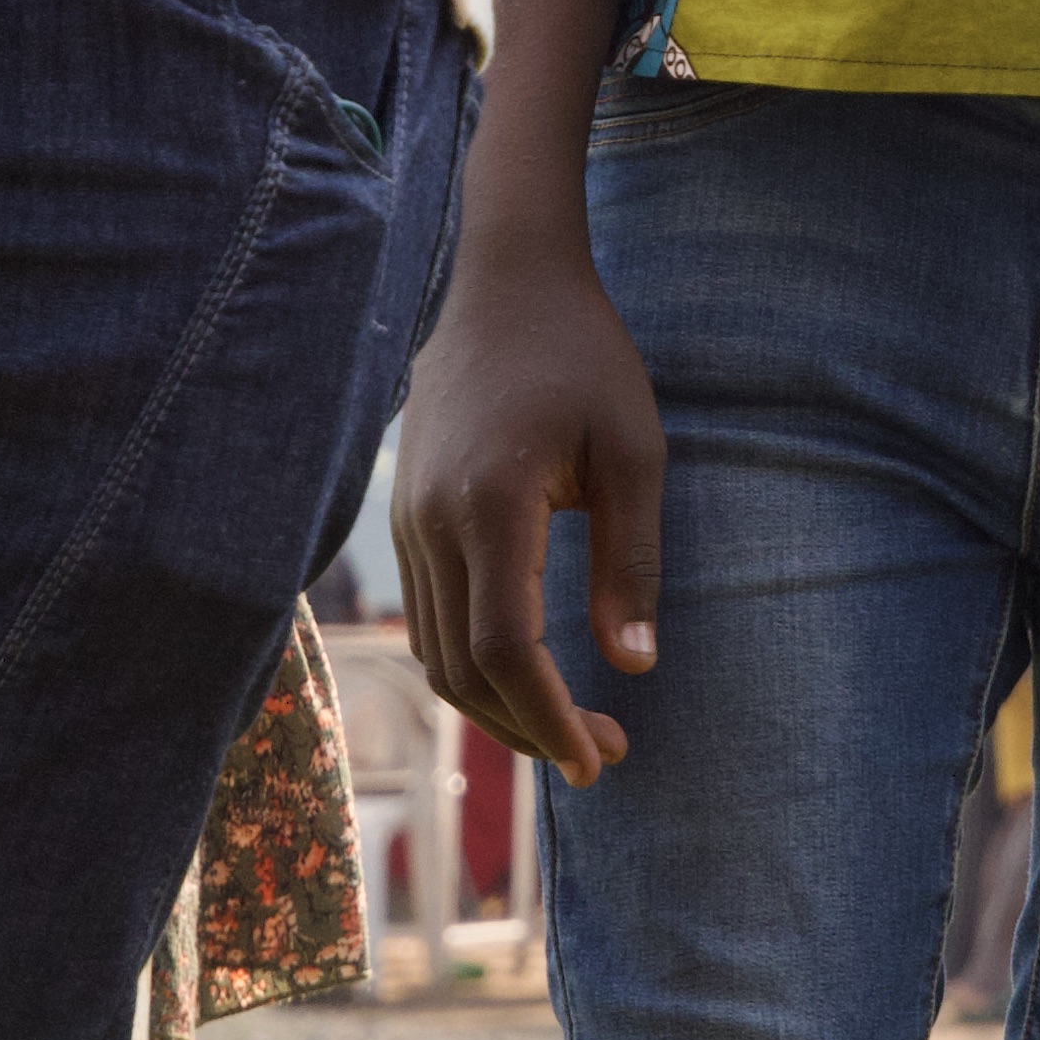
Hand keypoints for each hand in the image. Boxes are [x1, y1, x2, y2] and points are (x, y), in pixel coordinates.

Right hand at [392, 235, 665, 785]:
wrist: (502, 282)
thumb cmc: (583, 356)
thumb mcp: (634, 452)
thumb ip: (632, 561)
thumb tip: (633, 666)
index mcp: (492, 505)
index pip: (506, 648)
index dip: (550, 717)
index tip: (602, 757)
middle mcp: (432, 522)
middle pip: (462, 669)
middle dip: (531, 729)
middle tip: (606, 754)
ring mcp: (408, 521)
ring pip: (434, 653)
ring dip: (498, 706)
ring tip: (574, 728)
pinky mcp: (406, 516)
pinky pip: (426, 617)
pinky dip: (472, 664)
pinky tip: (528, 674)